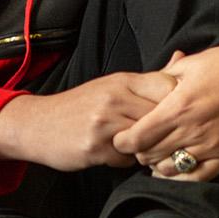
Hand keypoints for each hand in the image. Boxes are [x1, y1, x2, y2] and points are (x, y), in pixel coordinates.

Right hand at [0, 71, 175, 171]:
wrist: (36, 124)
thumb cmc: (82, 106)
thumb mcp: (115, 85)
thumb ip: (150, 78)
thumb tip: (182, 56)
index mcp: (123, 80)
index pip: (169, 86)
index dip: (178, 103)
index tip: (176, 114)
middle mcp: (115, 97)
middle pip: (162, 115)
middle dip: (164, 129)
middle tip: (159, 137)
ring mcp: (104, 122)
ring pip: (147, 139)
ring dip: (146, 147)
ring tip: (137, 146)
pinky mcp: (94, 146)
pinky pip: (126, 159)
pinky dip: (125, 161)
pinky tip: (115, 155)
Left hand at [113, 11, 218, 180]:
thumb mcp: (192, 63)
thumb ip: (164, 77)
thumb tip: (145, 85)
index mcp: (179, 105)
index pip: (138, 136)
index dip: (124, 140)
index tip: (122, 137)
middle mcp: (193, 129)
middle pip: (150, 154)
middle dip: (139, 152)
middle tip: (139, 146)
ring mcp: (212, 145)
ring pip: (170, 168)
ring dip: (157, 164)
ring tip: (156, 156)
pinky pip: (197, 177)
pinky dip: (180, 176)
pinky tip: (175, 167)